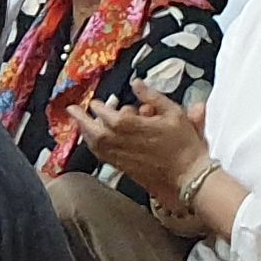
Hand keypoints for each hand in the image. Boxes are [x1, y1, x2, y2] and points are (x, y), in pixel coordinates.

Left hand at [75, 90, 204, 197]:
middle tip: (72, 110)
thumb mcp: (174, 113)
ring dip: (85, 132)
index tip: (95, 102)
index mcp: (131, 126)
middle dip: (81, 119)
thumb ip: (153, 97)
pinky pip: (102, 156)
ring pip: (95, 144)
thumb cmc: (184, 147)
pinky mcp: (123, 168)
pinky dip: (94, 147)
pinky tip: (94, 142)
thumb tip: (137, 84)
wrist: (188, 176)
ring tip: (81, 124)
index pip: (106, 113)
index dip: (99, 106)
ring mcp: (120, 157)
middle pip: (93, 129)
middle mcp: (121, 142)